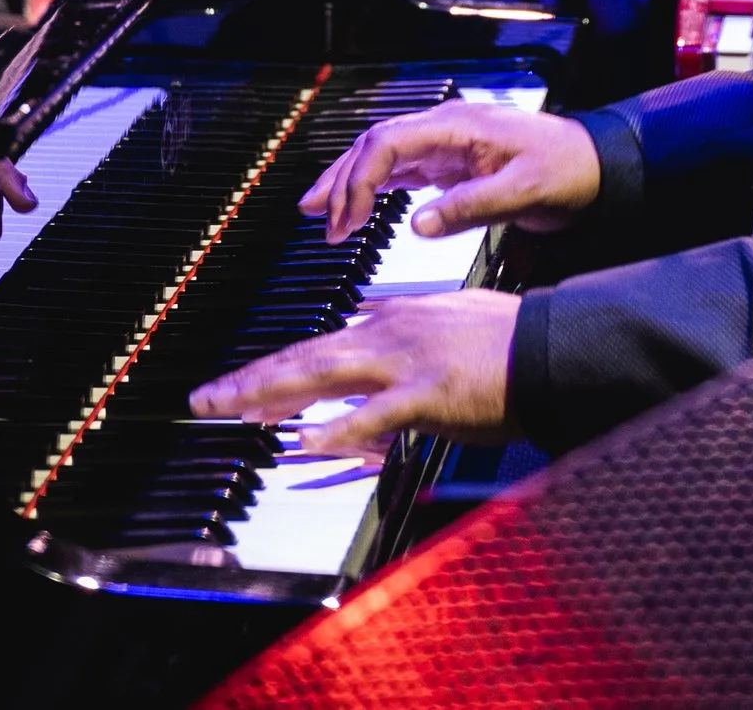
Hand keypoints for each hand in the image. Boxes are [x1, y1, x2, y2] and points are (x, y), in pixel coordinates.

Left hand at [189, 288, 518, 454]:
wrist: (545, 346)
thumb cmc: (503, 336)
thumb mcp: (444, 313)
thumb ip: (403, 318)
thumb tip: (372, 314)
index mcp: (391, 319)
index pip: (319, 345)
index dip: (274, 369)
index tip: (240, 387)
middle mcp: (386, 334)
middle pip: (304, 357)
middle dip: (250, 380)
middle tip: (206, 399)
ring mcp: (402, 364)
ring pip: (321, 375)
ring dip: (270, 394)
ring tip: (231, 410)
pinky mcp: (424, 396)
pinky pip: (371, 416)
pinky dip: (335, 428)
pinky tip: (305, 438)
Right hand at [297, 97, 602, 242]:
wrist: (593, 166)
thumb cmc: (565, 170)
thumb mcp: (522, 192)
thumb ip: (469, 207)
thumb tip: (417, 224)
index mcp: (456, 126)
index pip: (388, 143)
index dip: (358, 179)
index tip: (345, 220)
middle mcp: (444, 129)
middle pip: (374, 145)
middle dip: (341, 180)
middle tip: (320, 224)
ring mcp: (445, 145)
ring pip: (381, 156)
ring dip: (348, 182)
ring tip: (316, 213)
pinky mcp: (450, 163)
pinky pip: (400, 170)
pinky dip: (372, 188)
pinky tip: (355, 208)